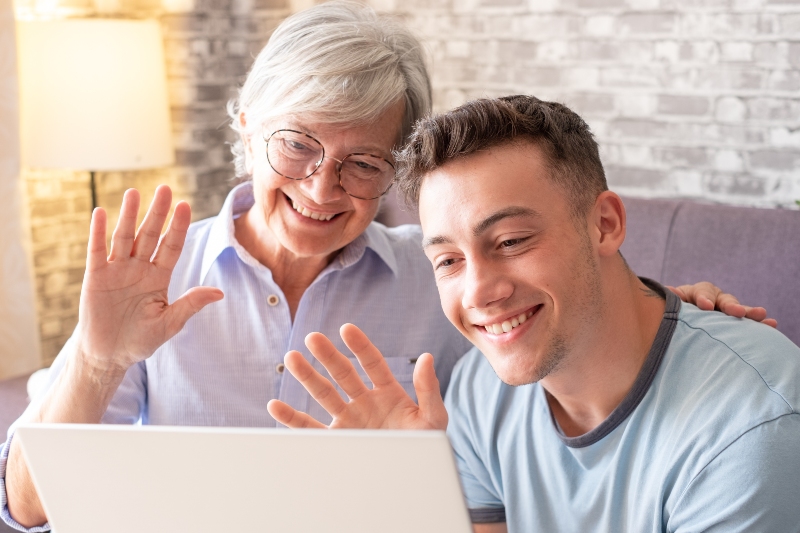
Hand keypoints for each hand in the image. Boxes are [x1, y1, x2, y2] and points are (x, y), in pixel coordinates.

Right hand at [76, 186, 223, 372]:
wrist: (109, 355)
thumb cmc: (140, 340)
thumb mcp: (169, 322)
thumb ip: (190, 304)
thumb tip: (219, 293)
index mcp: (159, 277)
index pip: (172, 246)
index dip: (178, 227)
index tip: (185, 206)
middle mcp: (139, 268)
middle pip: (150, 235)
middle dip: (157, 213)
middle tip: (164, 189)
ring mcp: (117, 270)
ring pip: (125, 237)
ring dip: (129, 215)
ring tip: (134, 193)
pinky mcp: (95, 277)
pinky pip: (97, 251)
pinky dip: (98, 233)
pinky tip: (101, 213)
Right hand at [267, 323, 447, 430]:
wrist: (414, 479)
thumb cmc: (427, 447)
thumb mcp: (433, 418)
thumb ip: (428, 388)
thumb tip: (427, 357)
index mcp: (388, 392)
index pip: (372, 363)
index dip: (359, 346)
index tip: (346, 329)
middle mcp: (365, 402)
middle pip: (343, 374)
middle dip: (328, 356)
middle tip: (312, 338)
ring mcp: (349, 420)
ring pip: (324, 394)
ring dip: (307, 376)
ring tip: (291, 357)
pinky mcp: (337, 440)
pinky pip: (310, 429)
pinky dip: (292, 418)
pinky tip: (276, 405)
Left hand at [667, 282, 776, 327]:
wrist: (681, 321)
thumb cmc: (675, 311)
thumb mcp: (672, 304)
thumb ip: (672, 299)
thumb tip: (668, 291)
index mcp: (698, 292)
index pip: (703, 293)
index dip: (704, 299)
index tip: (706, 306)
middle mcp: (716, 299)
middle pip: (725, 300)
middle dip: (731, 306)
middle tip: (738, 312)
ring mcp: (727, 310)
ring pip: (740, 310)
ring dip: (750, 312)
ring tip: (761, 315)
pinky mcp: (735, 322)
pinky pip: (748, 323)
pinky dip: (759, 324)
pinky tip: (772, 324)